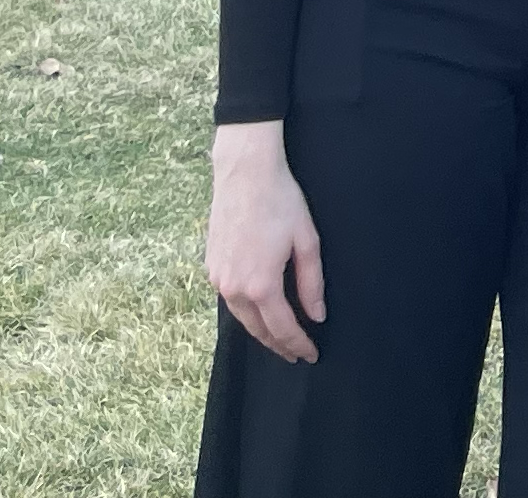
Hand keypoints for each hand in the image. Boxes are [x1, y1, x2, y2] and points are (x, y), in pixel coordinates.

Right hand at [206, 122, 325, 363]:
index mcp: (261, 284)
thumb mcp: (306, 241)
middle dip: (279, 345)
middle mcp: (234, 288)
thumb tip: (316, 315)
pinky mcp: (210, 267)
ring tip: (279, 338)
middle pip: (258, 330)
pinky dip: (246, 311)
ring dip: (261, 331)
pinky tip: (259, 311)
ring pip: (242, 317)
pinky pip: (230, 300)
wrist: (244, 173)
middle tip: (296, 354)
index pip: (282, 328)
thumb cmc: (281, 201)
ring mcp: (218, 279)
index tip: (310, 355)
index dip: (298, 344)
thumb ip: (311, 283)